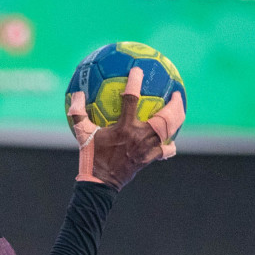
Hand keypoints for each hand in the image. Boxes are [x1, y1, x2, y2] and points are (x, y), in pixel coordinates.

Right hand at [66, 66, 184, 189]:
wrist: (100, 184)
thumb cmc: (91, 158)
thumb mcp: (82, 135)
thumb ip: (78, 114)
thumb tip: (75, 95)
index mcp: (124, 128)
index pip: (131, 99)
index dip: (135, 82)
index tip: (138, 70)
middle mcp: (140, 136)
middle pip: (165, 118)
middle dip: (174, 104)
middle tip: (176, 95)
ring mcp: (148, 148)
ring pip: (170, 131)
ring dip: (177, 120)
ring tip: (179, 111)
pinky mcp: (150, 158)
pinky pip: (166, 150)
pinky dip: (170, 145)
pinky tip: (170, 141)